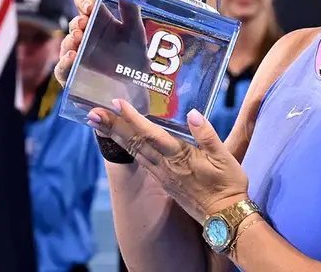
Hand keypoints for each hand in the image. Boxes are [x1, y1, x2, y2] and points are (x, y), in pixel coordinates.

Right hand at [54, 0, 150, 112]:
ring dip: (70, 40)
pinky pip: (62, 69)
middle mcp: (86, 36)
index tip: (89, 6)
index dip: (83, 1)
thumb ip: (131, 12)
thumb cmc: (134, 57)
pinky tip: (72, 58)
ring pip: (66, 44)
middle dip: (77, 22)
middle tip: (84, 23)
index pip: (85, 4)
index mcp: (99, 21)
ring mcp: (78, 55)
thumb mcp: (136, 33)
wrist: (136, 88)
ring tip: (78, 39)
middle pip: (74, 24)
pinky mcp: (74, 75)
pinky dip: (64, 63)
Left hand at [87, 99, 249, 222]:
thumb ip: (206, 134)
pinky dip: (129, 148)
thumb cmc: (227, 185)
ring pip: (134, 152)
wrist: (225, 216)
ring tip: (101, 124)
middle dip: (113, 127)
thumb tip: (192, 113)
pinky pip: (141, 161)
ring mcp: (163, 176)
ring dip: (116, 137)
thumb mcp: (224, 157)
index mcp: (179, 157)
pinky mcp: (165, 182)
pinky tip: (125, 142)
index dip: (132, 118)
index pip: (150, 134)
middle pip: (133, 143)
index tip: (117, 103)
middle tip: (93, 113)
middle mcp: (165, 167)